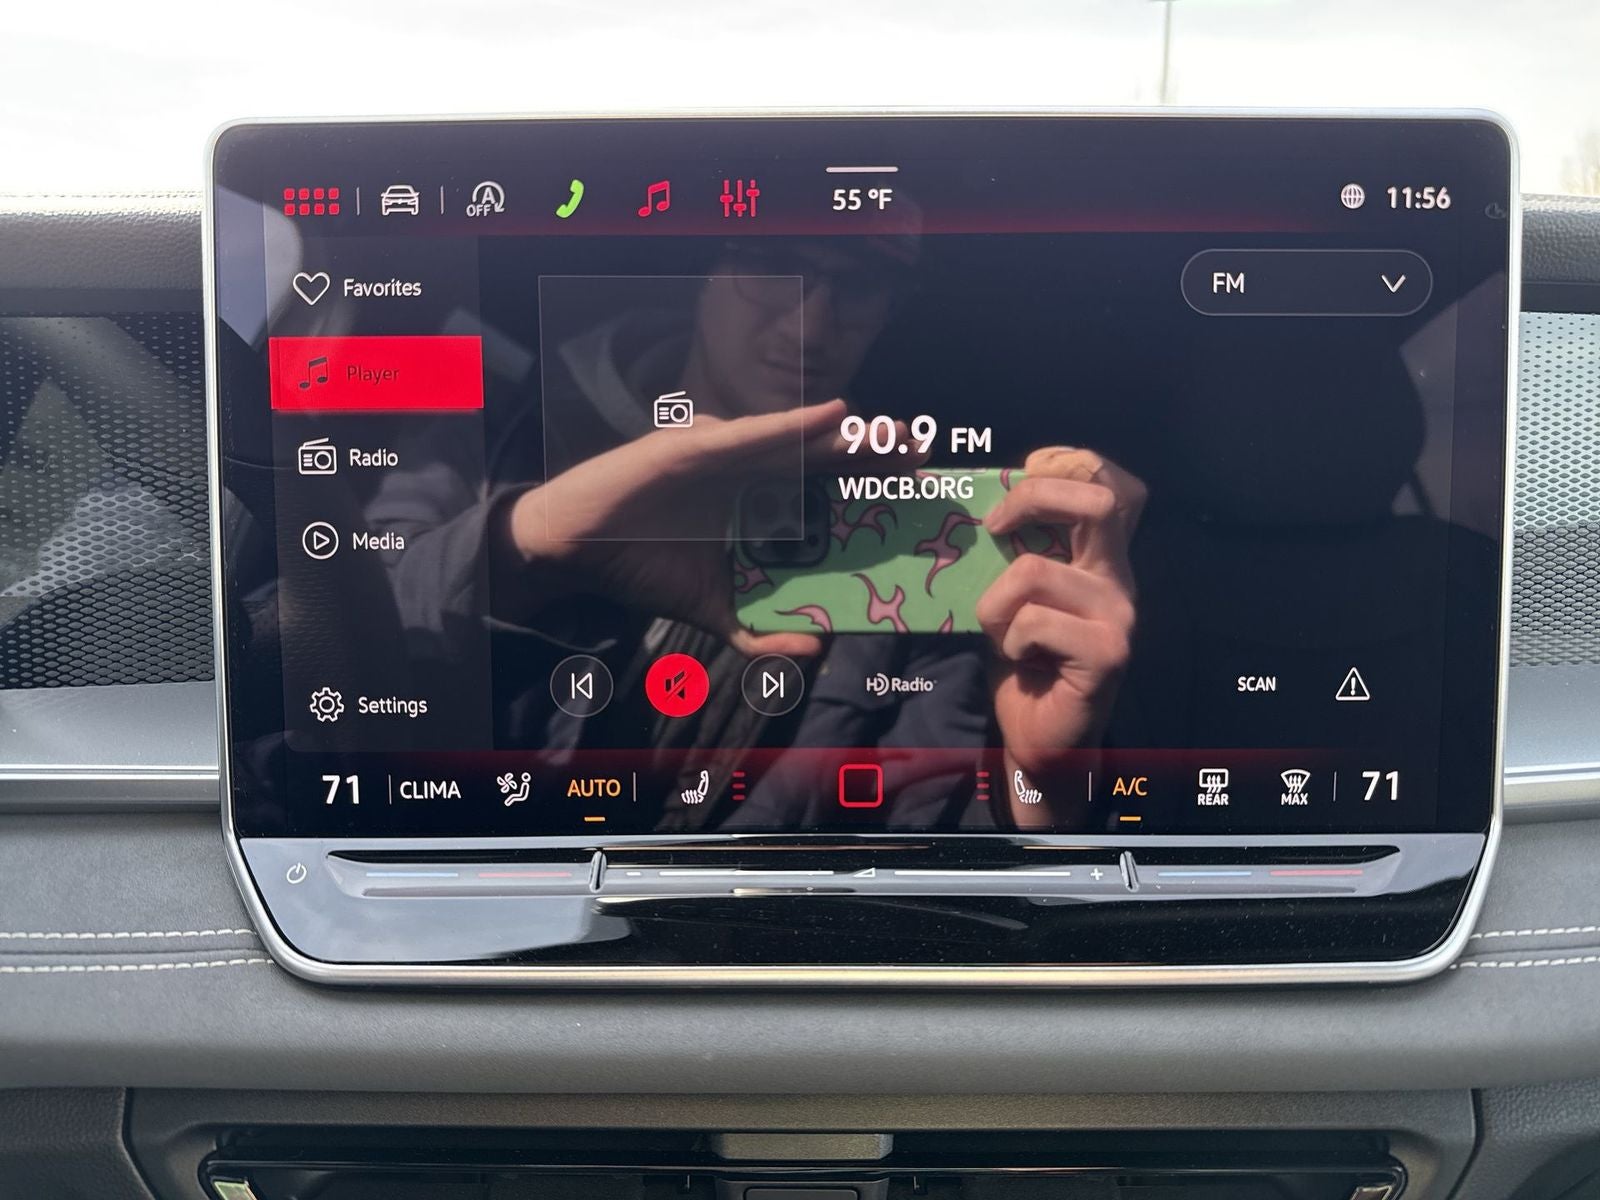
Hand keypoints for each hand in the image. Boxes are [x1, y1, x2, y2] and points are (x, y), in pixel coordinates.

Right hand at [502, 398, 917, 658]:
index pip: (826, 490)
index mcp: (758, 505)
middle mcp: (748, 474)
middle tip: (922, 450)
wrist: (575, 552)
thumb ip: (759, 639)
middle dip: (873, 452)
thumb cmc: (642, 570)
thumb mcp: (714, 613)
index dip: (871, 483)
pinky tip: (830, 417)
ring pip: (797, 440)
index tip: (918, 485)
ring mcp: (724, 456)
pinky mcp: (693, 445)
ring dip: (846, 433)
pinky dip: (791, 424)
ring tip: (893, 432)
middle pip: (824, 458)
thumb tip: (815, 651)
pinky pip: (751, 435)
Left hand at [976, 448, 1145, 811]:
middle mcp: (1121, 580)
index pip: (1115, 485)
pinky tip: (1021, 661)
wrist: (1042, 738)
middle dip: (1033, 498)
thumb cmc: (1024, 661)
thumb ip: (1018, 552)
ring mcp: (1119, 616)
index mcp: (1102, 559)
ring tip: (1002, 632)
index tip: (1026, 470)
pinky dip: (1008, 640)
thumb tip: (988, 503)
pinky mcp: (1107, 653)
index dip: (1073, 462)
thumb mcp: (1015, 594)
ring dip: (995, 602)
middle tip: (995, 526)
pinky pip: (1033, 622)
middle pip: (1100, 501)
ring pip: (1036, 570)